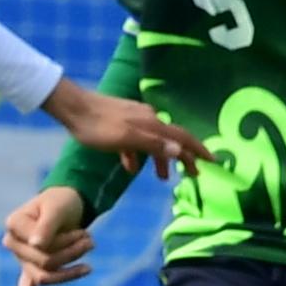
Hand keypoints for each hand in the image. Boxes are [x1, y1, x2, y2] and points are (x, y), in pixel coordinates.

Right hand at [1, 185, 93, 285]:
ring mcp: (22, 258)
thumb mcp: (57, 208)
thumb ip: (46, 225)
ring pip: (46, 276)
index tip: (82, 230)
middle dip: (72, 253)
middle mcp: (13, 244)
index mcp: (13, 226)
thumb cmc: (61, 202)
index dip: (65, 243)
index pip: (41, 248)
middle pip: (44, 263)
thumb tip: (36, 246)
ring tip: (88, 253)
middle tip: (91, 240)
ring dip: (70, 269)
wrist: (66, 204)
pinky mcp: (31, 268)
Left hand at [39, 78, 212, 177]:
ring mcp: (134, 119)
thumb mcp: (125, 139)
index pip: (182, 137)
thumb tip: (180, 151)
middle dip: (183, 157)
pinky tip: (130, 167)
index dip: (198, 150)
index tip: (213, 162)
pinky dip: (138, 155)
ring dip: (160, 159)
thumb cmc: (97, 127)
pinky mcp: (121, 122)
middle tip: (191, 175)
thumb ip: (152, 145)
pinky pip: (135, 141)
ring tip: (162, 178)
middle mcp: (148, 119)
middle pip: (171, 140)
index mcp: (152, 124)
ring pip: (153, 142)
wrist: (73, 107)